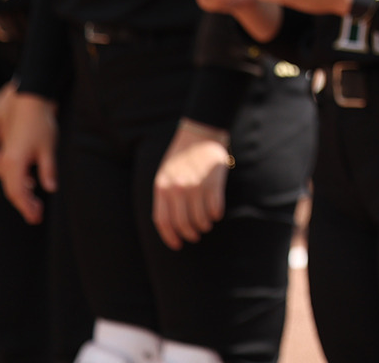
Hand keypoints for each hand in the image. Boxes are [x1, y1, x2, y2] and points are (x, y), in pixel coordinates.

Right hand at [0, 93, 57, 224]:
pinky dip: (17, 180)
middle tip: (37, 215)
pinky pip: (7, 170)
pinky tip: (30, 182)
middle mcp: (3, 161)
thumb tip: (51, 189)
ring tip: (36, 202)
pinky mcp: (3, 148)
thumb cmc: (40, 123)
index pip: (18, 193)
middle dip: (25, 203)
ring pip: (9, 180)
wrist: (27, 99)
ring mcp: (1, 154)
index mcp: (13, 163)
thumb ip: (48, 171)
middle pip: (12, 190)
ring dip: (21, 192)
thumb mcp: (48, 149)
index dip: (27, 208)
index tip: (36, 217)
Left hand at [152, 120, 230, 249]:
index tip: (177, 245)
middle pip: (182, 223)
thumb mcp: (165, 173)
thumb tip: (171, 222)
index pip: (163, 221)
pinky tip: (216, 214)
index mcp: (162, 187)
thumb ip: (165, 195)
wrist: (200, 132)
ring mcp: (196, 186)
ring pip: (200, 218)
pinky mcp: (213, 182)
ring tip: (206, 224)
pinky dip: (216, 215)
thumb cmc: (182, 155)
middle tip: (195, 235)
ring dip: (204, 225)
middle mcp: (177, 189)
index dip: (170, 237)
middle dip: (190, 234)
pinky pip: (215, 208)